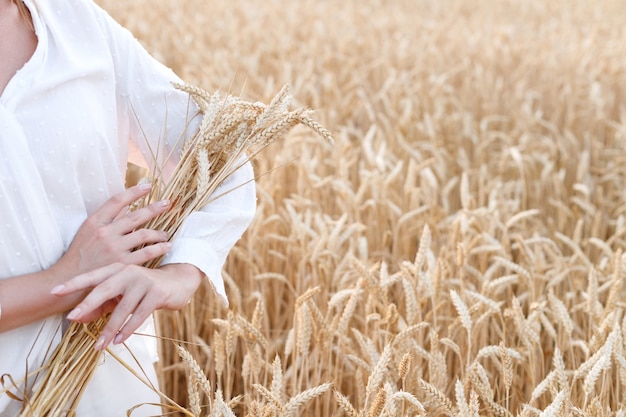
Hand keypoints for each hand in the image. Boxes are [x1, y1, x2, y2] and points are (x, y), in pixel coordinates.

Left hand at [51, 263, 203, 349]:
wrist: (178, 281)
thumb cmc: (145, 288)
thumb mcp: (122, 295)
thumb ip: (100, 305)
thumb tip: (78, 318)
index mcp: (117, 269)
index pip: (92, 277)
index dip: (73, 283)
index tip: (53, 291)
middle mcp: (129, 271)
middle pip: (103, 289)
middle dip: (87, 304)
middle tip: (71, 317)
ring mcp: (144, 281)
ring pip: (122, 308)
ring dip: (109, 329)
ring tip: (99, 345)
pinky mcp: (156, 293)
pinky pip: (139, 315)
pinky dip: (128, 329)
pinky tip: (119, 340)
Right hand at [53, 183, 172, 277]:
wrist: (69, 281)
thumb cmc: (79, 256)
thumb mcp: (86, 232)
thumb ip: (106, 219)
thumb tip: (126, 207)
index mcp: (94, 222)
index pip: (117, 200)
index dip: (134, 191)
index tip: (148, 186)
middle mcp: (104, 233)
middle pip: (136, 216)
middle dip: (154, 208)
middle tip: (167, 203)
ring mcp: (113, 248)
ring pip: (144, 234)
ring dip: (158, 233)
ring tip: (165, 234)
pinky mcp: (121, 264)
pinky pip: (146, 253)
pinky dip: (159, 248)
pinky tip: (166, 246)